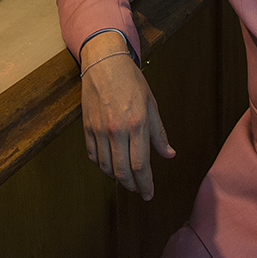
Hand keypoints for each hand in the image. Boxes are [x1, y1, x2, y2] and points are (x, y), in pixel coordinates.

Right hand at [79, 35, 174, 199]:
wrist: (105, 64)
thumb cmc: (131, 82)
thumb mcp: (151, 105)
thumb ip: (158, 133)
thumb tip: (169, 154)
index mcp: (137, 124)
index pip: (140, 165)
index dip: (145, 184)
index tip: (149, 194)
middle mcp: (117, 130)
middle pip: (122, 172)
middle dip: (132, 186)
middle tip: (139, 189)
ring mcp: (99, 130)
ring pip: (106, 167)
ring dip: (117, 177)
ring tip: (126, 178)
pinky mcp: (87, 128)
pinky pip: (93, 156)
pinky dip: (102, 165)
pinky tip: (110, 164)